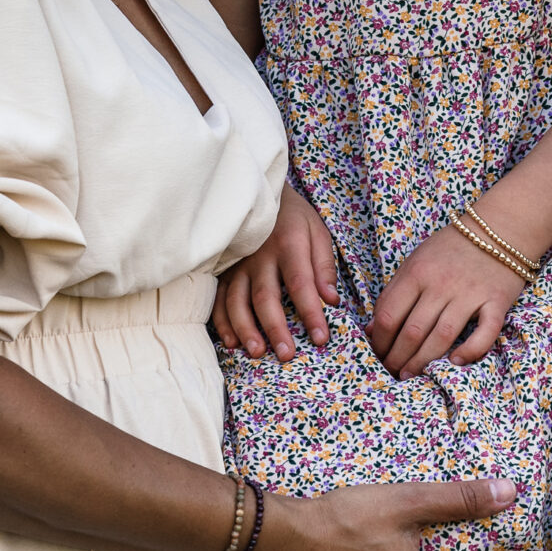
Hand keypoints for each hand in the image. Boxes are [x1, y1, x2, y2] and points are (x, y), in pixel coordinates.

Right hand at [214, 184, 339, 359]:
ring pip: (237, 301)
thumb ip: (324, 266)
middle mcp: (260, 257)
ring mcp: (238, 265)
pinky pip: (219, 300)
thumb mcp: (317, 232)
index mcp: (289, 245)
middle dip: (276, 328)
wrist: (260, 195)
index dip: (311, 312)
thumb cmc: (294, 218)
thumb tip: (331, 300)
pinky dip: (223, 322)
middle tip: (286, 355)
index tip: (321, 338)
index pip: (301, 284)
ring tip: (257, 352)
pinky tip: (232, 341)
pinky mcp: (224, 272)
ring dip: (246, 329)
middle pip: (266, 297)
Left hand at [366, 228, 524, 376]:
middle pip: (412, 331)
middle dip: (397, 358)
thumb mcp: (416, 261)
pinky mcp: (496, 301)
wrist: (499, 228)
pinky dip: (471, 350)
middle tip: (391, 373)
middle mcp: (442, 283)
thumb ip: (394, 292)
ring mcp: (470, 293)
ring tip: (410, 375)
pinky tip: (455, 361)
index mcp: (417, 272)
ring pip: (442, 336)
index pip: (389, 315)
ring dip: (422, 362)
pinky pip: (485, 332)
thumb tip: (373, 329)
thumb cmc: (451, 248)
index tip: (377, 354)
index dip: (379, 341)